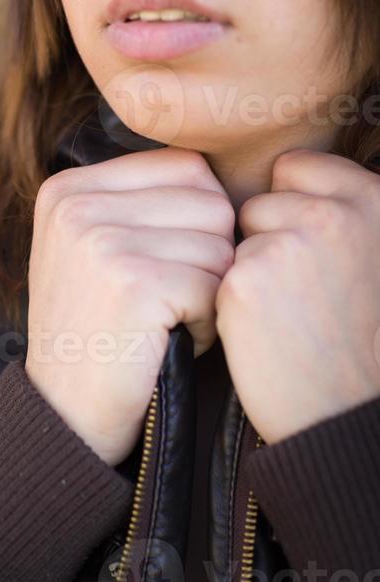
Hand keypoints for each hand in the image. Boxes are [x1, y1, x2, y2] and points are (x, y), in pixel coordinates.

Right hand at [25, 146, 234, 466]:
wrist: (64, 415)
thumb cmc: (95, 329)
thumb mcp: (91, 248)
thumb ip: (138, 201)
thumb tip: (217, 174)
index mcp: (69, 186)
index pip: (188, 167)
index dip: (201, 219)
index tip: (167, 261)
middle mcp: (78, 204)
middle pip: (210, 203)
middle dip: (210, 257)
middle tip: (170, 298)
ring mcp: (101, 241)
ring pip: (220, 245)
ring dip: (210, 292)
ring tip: (165, 320)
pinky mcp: (133, 283)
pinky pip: (216, 286)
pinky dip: (206, 323)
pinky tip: (168, 340)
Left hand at [215, 148, 379, 444]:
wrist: (347, 415)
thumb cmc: (362, 337)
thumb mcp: (374, 255)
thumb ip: (341, 211)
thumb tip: (286, 182)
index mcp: (370, 200)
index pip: (295, 167)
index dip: (290, 205)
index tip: (306, 244)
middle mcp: (331, 214)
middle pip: (258, 201)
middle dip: (266, 237)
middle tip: (301, 291)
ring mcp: (287, 244)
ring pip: (233, 237)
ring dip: (247, 267)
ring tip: (286, 312)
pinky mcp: (245, 280)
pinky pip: (217, 271)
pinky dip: (230, 299)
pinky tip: (264, 329)